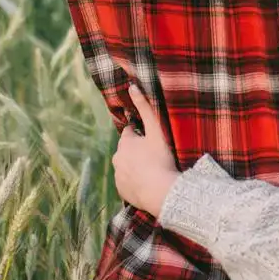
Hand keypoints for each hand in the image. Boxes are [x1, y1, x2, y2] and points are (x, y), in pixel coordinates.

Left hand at [111, 84, 179, 217]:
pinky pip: (129, 183)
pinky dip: (136, 181)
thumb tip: (132, 85)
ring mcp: (118, 177)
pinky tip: (149, 182)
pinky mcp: (122, 192)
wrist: (161, 193)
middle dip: (137, 150)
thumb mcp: (156, 130)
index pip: (130, 133)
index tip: (151, 138)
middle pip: (127, 150)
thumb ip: (144, 107)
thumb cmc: (160, 159)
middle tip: (155, 154)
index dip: (141, 134)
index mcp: (124, 143)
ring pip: (127, 167)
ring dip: (136, 166)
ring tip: (153, 170)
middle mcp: (117, 160)